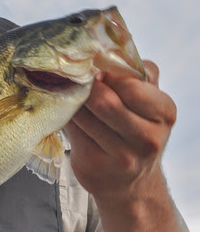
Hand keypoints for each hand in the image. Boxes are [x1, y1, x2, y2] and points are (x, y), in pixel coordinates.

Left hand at [65, 61, 176, 200]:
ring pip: (83, 115)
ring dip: (71, 101)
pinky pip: (72, 131)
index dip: (106, 73)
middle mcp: (148, 138)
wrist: (129, 183)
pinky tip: (67, 115)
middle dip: (85, 87)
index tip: (94, 67)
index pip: (131, 85)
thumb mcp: (148, 100)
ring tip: (69, 95)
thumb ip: (136, 73)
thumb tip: (109, 48)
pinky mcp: (95, 166)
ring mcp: (122, 156)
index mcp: (165, 112)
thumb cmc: (135, 130)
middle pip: (104, 101)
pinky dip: (66, 118)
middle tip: (76, 79)